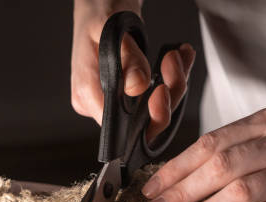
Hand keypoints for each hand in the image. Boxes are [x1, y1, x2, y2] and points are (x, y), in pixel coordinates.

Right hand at [71, 0, 195, 141]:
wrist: (100, 2)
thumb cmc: (99, 11)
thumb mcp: (111, 29)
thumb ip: (127, 60)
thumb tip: (136, 87)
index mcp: (87, 92)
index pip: (119, 126)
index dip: (145, 117)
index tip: (162, 92)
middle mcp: (97, 102)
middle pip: (140, 122)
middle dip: (167, 96)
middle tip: (173, 64)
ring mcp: (112, 100)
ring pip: (153, 111)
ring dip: (174, 84)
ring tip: (177, 57)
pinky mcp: (126, 95)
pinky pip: (154, 98)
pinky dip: (172, 79)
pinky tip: (179, 60)